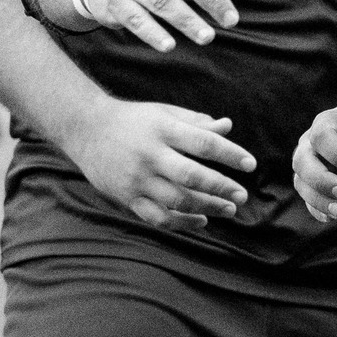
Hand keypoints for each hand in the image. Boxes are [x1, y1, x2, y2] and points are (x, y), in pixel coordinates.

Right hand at [60, 99, 257, 232]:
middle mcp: (150, 155)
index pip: (203, 143)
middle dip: (221, 188)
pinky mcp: (127, 197)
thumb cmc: (133, 120)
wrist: (85, 129)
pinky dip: (182, 223)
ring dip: (207, 208)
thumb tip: (228, 127)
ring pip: (177, 201)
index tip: (250, 164)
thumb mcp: (164, 113)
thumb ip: (196, 122)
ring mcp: (137, 179)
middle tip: (242, 195)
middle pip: (192, 176)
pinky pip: (158, 217)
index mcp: (163, 130)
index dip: (230, 154)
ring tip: (229, 209)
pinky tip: (202, 222)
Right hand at [293, 100, 336, 223]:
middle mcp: (311, 143)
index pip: (322, 137)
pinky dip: (317, 209)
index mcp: (327, 121)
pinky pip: (309, 198)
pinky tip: (330, 217)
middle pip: (302, 162)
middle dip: (321, 180)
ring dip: (319, 200)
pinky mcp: (314, 183)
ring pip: (302, 183)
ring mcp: (310, 163)